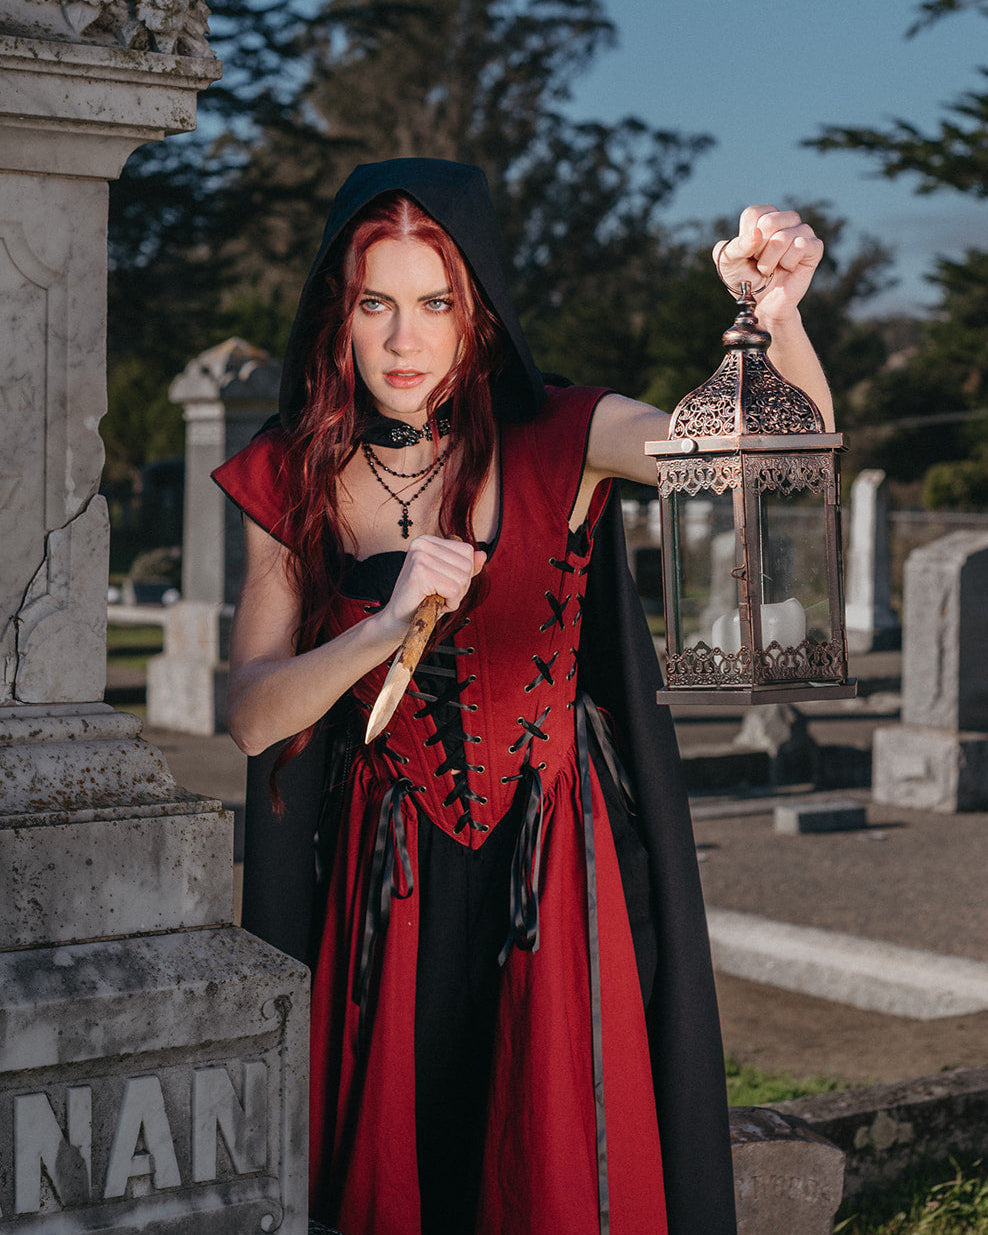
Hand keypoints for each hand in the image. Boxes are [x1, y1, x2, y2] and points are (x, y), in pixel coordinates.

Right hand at [383, 535, 485, 632]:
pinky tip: (435, 604)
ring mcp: (420, 557)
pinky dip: (450, 603)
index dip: (463, 574)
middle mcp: (422, 543)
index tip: (444, 584)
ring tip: (436, 599)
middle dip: (460, 587)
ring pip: (462, 578)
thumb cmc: (423, 600)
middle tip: (440, 595)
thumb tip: (482, 554)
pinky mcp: (420, 573)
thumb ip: (465, 567)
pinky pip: (454, 590)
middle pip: (467, 564)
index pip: (466, 551)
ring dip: (455, 597)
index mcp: (427, 540)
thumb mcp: (447, 579)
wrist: (398, 621)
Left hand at [714, 206, 823, 324]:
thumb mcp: (727, 263)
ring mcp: (802, 231)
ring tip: (771, 270)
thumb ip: (735, 246)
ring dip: (771, 261)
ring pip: (784, 236)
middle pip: (769, 222)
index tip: (748, 253)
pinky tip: (787, 268)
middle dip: (759, 250)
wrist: (762, 304)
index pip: (754, 214)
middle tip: (761, 263)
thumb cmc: (745, 280)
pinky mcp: (814, 247)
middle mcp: (785, 220)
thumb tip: (756, 234)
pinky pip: (801, 245)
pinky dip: (788, 262)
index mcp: (763, 217)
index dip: (747, 239)